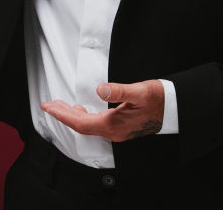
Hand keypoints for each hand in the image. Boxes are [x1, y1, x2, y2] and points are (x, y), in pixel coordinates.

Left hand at [40, 80, 164, 141]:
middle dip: (63, 114)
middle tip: (48, 105)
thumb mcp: (139, 91)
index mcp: (113, 124)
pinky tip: (83, 109)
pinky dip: (84, 117)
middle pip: (81, 125)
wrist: (174, 108)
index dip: (62, 114)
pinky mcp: (121, 127)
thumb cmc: (158, 99)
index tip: (48, 107)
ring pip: (88, 126)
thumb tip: (101, 90)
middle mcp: (113, 132)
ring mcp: (117, 131)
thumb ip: (119, 91)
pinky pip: (96, 125)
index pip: (80, 122)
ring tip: (61, 106)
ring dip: (72, 116)